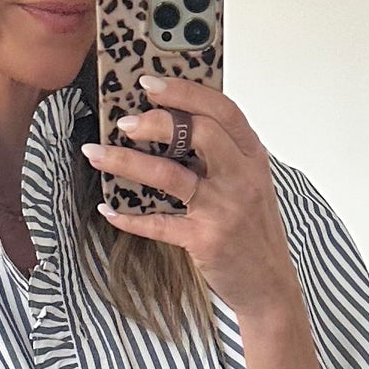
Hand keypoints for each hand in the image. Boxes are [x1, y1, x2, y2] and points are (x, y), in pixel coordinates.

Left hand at [82, 72, 300, 319]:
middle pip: (198, 132)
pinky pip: (159, 224)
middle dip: (156, 121)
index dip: (184, 91)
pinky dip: (129, 218)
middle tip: (124, 122)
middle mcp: (241, 178)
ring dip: (127, 161)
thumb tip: (170, 125)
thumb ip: (222, 155)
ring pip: (169, 175)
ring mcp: (223, 209)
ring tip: (98, 153)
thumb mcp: (249, 183)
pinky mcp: (205, 240)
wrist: (270, 285)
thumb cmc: (253, 232)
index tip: (149, 82)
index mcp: (252, 156)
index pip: (222, 109)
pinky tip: (108, 210)